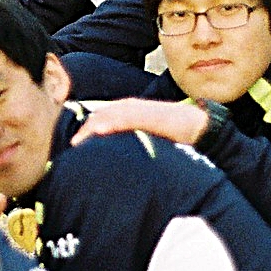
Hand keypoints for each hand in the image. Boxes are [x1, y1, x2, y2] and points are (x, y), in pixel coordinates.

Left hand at [72, 98, 206, 146]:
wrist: (199, 126)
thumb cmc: (174, 135)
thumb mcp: (148, 139)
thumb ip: (132, 144)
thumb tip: (120, 162)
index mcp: (131, 112)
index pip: (102, 117)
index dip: (87, 128)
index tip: (75, 144)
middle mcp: (133, 108)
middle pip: (101, 115)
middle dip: (85, 129)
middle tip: (71, 145)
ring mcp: (142, 110)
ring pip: (110, 115)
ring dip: (92, 127)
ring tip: (78, 141)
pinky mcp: (151, 115)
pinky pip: (128, 118)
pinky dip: (111, 123)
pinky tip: (99, 131)